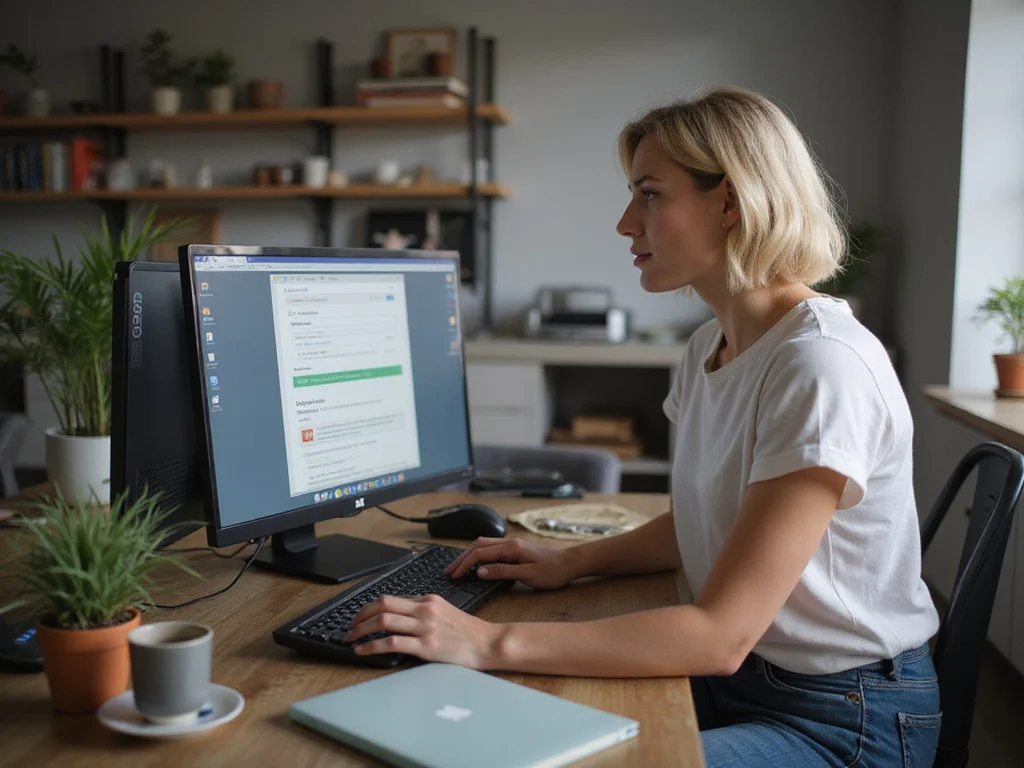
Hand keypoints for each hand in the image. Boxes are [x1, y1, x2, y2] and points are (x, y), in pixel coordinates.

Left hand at [344, 594, 501, 667]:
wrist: (487, 643)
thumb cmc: (468, 631)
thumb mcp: (445, 612)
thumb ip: (423, 611)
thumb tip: (400, 614)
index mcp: (428, 600)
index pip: (390, 598)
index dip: (369, 608)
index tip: (359, 617)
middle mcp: (424, 609)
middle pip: (382, 604)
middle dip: (360, 615)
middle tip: (349, 626)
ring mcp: (424, 627)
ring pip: (383, 621)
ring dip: (361, 629)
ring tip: (351, 638)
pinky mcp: (426, 646)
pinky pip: (391, 643)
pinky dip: (372, 646)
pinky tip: (363, 650)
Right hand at [443, 537, 575, 589]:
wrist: (570, 563)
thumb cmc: (552, 571)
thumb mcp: (527, 575)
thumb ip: (502, 572)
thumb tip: (479, 571)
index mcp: (511, 548)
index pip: (480, 553)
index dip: (465, 564)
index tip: (455, 576)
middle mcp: (509, 543)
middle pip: (478, 546)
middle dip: (462, 558)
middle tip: (449, 571)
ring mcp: (512, 545)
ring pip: (483, 545)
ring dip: (469, 555)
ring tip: (458, 567)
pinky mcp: (515, 549)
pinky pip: (491, 549)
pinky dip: (478, 555)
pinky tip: (475, 563)